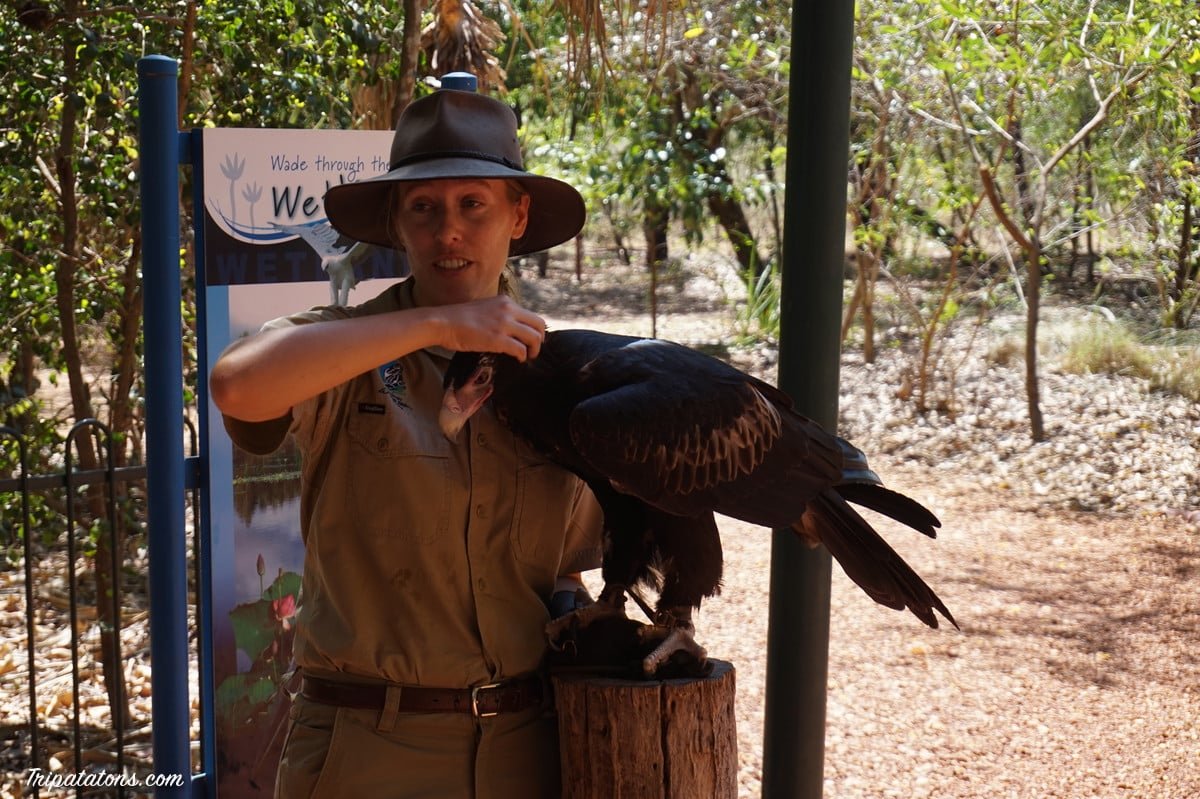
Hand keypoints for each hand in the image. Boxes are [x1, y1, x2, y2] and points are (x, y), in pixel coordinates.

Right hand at [432, 295, 546, 360]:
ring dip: (534, 350)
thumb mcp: (485, 308)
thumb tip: (509, 328)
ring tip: (527, 356)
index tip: (531, 340)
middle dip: (540, 340)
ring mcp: (504, 324)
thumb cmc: (458, 318)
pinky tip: (518, 360)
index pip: (532, 315)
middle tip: (533, 350)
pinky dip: (522, 356)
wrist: (442, 322)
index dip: (535, 330)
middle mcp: (508, 310)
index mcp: (506, 301)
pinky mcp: (498, 339)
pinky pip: (520, 349)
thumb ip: (499, 314)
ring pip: (533, 338)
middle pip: (539, 325)